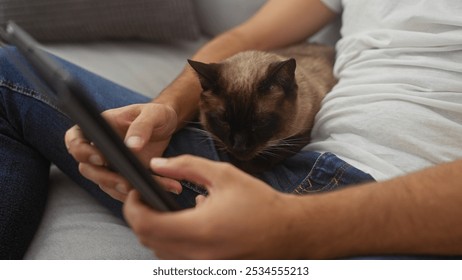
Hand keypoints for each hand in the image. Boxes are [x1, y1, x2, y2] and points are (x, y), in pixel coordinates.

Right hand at [65, 103, 181, 200]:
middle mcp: (99, 149)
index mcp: (99, 128)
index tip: (100, 158)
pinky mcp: (125, 177)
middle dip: (105, 179)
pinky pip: (127, 190)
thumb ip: (142, 126)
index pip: (75, 140)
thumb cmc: (156, 114)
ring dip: (125, 191)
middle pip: (88, 169)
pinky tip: (164, 188)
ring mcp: (111, 166)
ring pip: (107, 184)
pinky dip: (143, 192)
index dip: (81, 151)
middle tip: (127, 184)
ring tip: (148, 190)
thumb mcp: (153, 114)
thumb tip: (132, 146)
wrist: (167, 126)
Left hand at [123, 155, 301, 258]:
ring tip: (174, 210)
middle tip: (150, 198)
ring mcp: (202, 267)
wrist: (289, 232)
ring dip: (157, 230)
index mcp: (199, 230)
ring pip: (160, 252)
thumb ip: (186, 167)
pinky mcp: (208, 270)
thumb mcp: (223, 175)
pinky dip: (173, 242)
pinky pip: (177, 259)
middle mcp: (197, 255)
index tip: (137, 192)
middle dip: (141, 217)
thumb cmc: (260, 203)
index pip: (145, 224)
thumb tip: (157, 165)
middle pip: (147, 240)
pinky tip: (192, 225)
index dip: (132, 206)